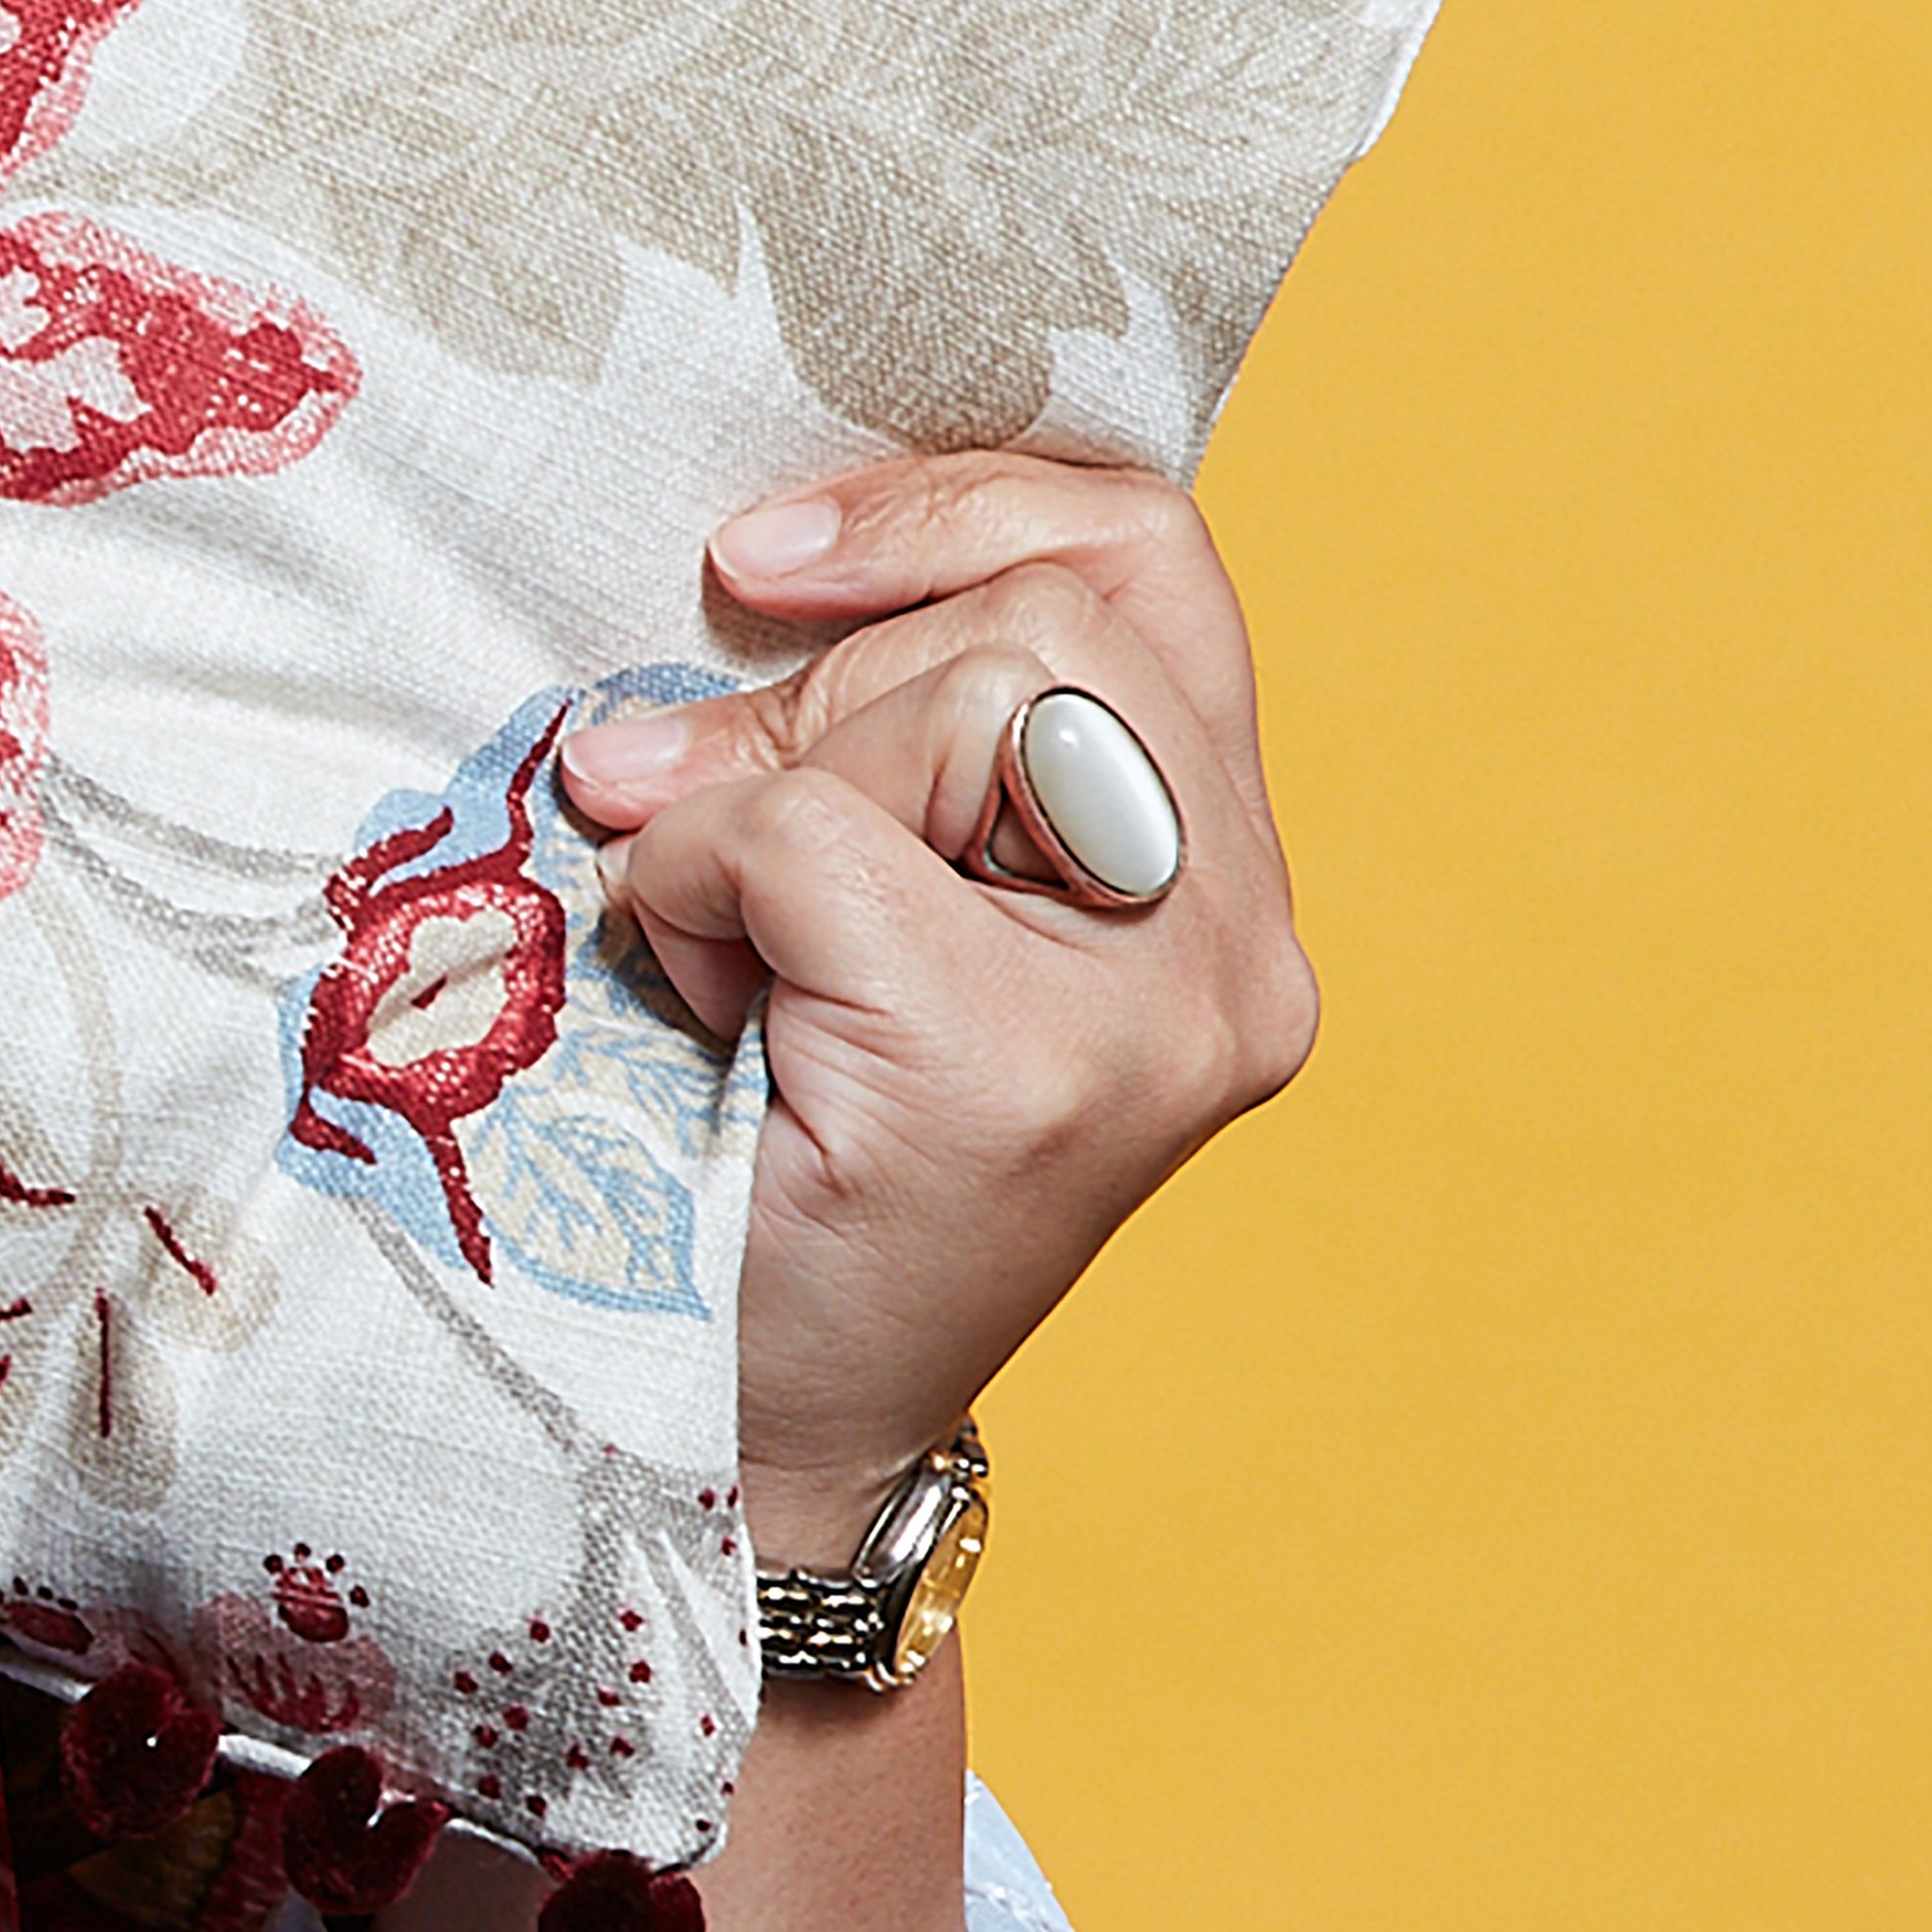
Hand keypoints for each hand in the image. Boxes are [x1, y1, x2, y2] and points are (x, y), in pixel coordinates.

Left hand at [553, 451, 1321, 1560]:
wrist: (749, 1426)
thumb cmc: (777, 1141)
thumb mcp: (862, 894)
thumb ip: (886, 736)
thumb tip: (753, 564)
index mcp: (1220, 887)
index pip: (1152, 565)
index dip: (961, 505)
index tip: (766, 555)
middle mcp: (1238, 949)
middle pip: (1047, 617)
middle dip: (829, 678)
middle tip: (694, 801)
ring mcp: (1153, 1014)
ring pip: (965, 695)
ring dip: (768, 780)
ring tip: (716, 930)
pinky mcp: (1012, 1066)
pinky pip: (812, 830)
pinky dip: (696, 878)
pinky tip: (694, 994)